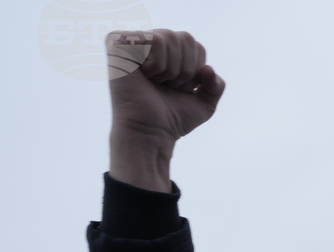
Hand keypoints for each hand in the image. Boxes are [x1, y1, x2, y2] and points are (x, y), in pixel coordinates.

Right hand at [106, 29, 224, 190]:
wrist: (150, 132)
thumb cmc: (172, 119)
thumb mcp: (204, 104)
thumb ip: (216, 86)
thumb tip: (208, 68)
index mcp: (168, 53)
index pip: (197, 46)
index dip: (195, 71)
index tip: (179, 89)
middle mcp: (150, 43)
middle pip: (186, 37)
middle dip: (184, 69)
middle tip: (166, 86)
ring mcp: (132, 41)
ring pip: (169, 37)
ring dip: (170, 69)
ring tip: (155, 82)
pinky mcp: (117, 42)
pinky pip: (154, 39)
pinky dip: (156, 63)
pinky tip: (143, 75)